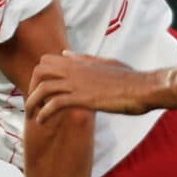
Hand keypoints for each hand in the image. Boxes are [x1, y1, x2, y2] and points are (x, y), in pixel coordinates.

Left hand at [27, 52, 152, 121]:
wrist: (144, 88)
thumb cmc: (130, 78)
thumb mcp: (105, 63)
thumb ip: (84, 59)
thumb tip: (65, 53)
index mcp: (79, 61)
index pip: (47, 60)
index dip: (39, 75)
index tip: (40, 89)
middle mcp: (74, 69)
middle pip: (39, 71)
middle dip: (32, 87)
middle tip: (33, 103)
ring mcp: (77, 83)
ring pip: (42, 89)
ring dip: (33, 104)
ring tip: (32, 116)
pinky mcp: (82, 98)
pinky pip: (54, 104)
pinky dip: (44, 113)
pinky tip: (42, 122)